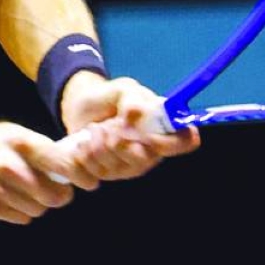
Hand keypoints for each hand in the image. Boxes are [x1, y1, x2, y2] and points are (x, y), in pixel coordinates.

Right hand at [0, 120, 81, 224]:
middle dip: (59, 195)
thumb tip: (74, 167)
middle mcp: (9, 165)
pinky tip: (12, 198)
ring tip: (28, 192)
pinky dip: (22, 211)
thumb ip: (40, 149)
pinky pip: (21, 217)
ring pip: (38, 209)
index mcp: (21, 142)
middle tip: (57, 192)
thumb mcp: (13, 134)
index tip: (90, 183)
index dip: (81, 176)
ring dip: (39, 204)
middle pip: (53, 195)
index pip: (61, 163)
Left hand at [57, 72, 199, 181]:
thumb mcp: (122, 88)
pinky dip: (83, 154)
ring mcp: (127, 168)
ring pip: (113, 168)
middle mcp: (149, 153)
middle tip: (109, 125)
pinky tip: (83, 142)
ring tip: (95, 128)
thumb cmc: (109, 97)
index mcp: (163, 130)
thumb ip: (131, 97)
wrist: (80, 106)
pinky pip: (92, 174)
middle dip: (120, 141)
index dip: (169, 142)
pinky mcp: (104, 175)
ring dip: (97, 143)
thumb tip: (134, 112)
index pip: (185, 142)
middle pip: (142, 161)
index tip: (147, 133)